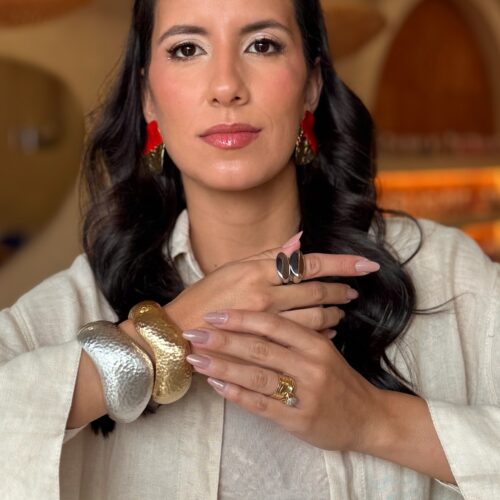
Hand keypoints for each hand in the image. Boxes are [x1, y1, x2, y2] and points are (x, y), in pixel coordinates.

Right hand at [165, 236, 379, 335]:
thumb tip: (299, 242)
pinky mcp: (263, 344)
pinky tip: (326, 330)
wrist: (178, 332)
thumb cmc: (204, 297)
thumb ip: (269, 255)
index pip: (308, 264)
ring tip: (341, 311)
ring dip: (333, 313)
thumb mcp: (233, 267)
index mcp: (256, 270)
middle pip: (316, 292)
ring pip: (314, 317)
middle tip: (353, 292)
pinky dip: (319, 333)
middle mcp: (263, 294)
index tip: (366, 265)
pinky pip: (300, 339)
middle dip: (340, 291)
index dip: (341, 264)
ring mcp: (264, 321)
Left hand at [182, 309, 382, 451]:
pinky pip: (260, 405)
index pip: (272, 325)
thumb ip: (298, 326)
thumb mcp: (323, 347)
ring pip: (256, 376)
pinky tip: (216, 386)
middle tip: (194, 333)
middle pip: (259, 348)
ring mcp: (304, 394)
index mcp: (315, 343)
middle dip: (223, 340)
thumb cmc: (339, 378)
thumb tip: (269, 301)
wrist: (368, 417)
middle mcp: (309, 366)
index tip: (214, 313)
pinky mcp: (297, 420)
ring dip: (222, 367)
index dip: (241, 318)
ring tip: (196, 358)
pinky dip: (235, 394)